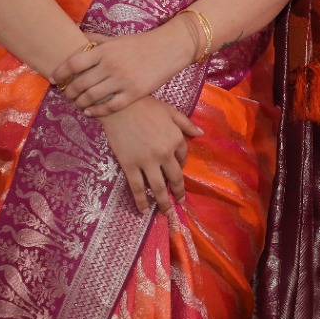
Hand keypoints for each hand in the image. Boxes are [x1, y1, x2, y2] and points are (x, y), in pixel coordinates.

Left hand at [52, 24, 195, 116]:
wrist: (170, 48)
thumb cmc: (142, 43)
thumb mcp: (117, 38)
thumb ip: (97, 40)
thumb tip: (77, 36)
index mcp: (105, 50)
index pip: (73, 63)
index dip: (60, 72)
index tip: (54, 79)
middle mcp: (111, 65)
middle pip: (79, 83)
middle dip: (68, 92)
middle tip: (66, 94)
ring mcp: (123, 80)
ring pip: (92, 97)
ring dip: (80, 103)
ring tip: (77, 104)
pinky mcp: (135, 93)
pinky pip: (110, 107)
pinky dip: (96, 111)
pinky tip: (90, 112)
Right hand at [98, 96, 203, 213]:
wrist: (118, 106)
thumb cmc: (145, 105)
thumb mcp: (170, 111)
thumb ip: (186, 124)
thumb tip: (201, 133)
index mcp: (176, 139)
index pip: (183, 157)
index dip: (181, 165)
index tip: (177, 170)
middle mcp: (164, 154)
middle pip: (174, 178)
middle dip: (178, 192)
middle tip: (180, 203)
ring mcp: (147, 162)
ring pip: (157, 187)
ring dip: (163, 203)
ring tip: (167, 213)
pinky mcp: (129, 165)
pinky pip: (137, 187)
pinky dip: (141, 201)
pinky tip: (143, 210)